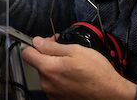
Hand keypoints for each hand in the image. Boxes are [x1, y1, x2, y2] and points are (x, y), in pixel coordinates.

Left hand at [21, 36, 136, 99]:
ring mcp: (52, 94)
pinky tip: (74, 77)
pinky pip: (54, 85)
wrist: (110, 94)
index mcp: (48, 68)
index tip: (45, 43)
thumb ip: (52, 47)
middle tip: (65, 51)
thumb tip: (37, 41)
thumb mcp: (76, 50)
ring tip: (72, 66)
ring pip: (47, 75)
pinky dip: (61, 79)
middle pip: (38, 64)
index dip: (34, 45)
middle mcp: (46, 83)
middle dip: (48, 55)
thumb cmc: (96, 71)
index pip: (26, 53)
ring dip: (55, 68)